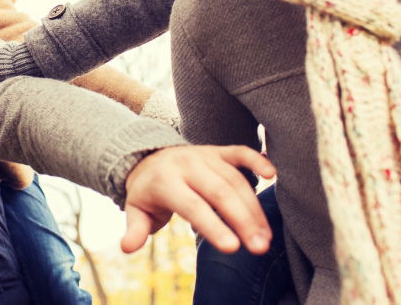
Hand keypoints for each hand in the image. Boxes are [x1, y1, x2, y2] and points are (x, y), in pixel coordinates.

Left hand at [121, 145, 275, 254]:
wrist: (149, 158)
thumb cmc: (147, 193)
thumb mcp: (135, 210)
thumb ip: (134, 229)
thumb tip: (127, 246)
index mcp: (165, 181)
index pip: (192, 205)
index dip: (213, 226)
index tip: (233, 248)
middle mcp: (187, 165)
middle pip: (220, 192)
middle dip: (242, 220)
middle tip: (259, 247)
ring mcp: (204, 155)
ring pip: (235, 180)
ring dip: (254, 208)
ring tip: (266, 236)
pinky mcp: (218, 150)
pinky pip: (240, 152)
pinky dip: (257, 160)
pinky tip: (273, 175)